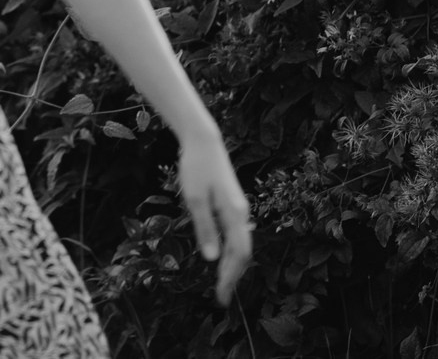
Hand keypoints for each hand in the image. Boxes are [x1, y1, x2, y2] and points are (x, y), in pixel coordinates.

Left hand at [179, 131, 252, 303]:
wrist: (204, 141)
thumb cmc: (196, 168)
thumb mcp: (194, 200)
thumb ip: (205, 229)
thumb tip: (212, 260)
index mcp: (234, 214)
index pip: (238, 255)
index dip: (231, 278)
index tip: (221, 296)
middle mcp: (241, 214)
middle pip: (243, 253)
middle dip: (234, 277)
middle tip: (221, 297)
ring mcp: (239, 209)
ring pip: (241, 245)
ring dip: (233, 266)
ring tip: (222, 283)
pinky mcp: (233, 205)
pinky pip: (237, 235)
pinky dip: (231, 252)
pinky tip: (222, 259)